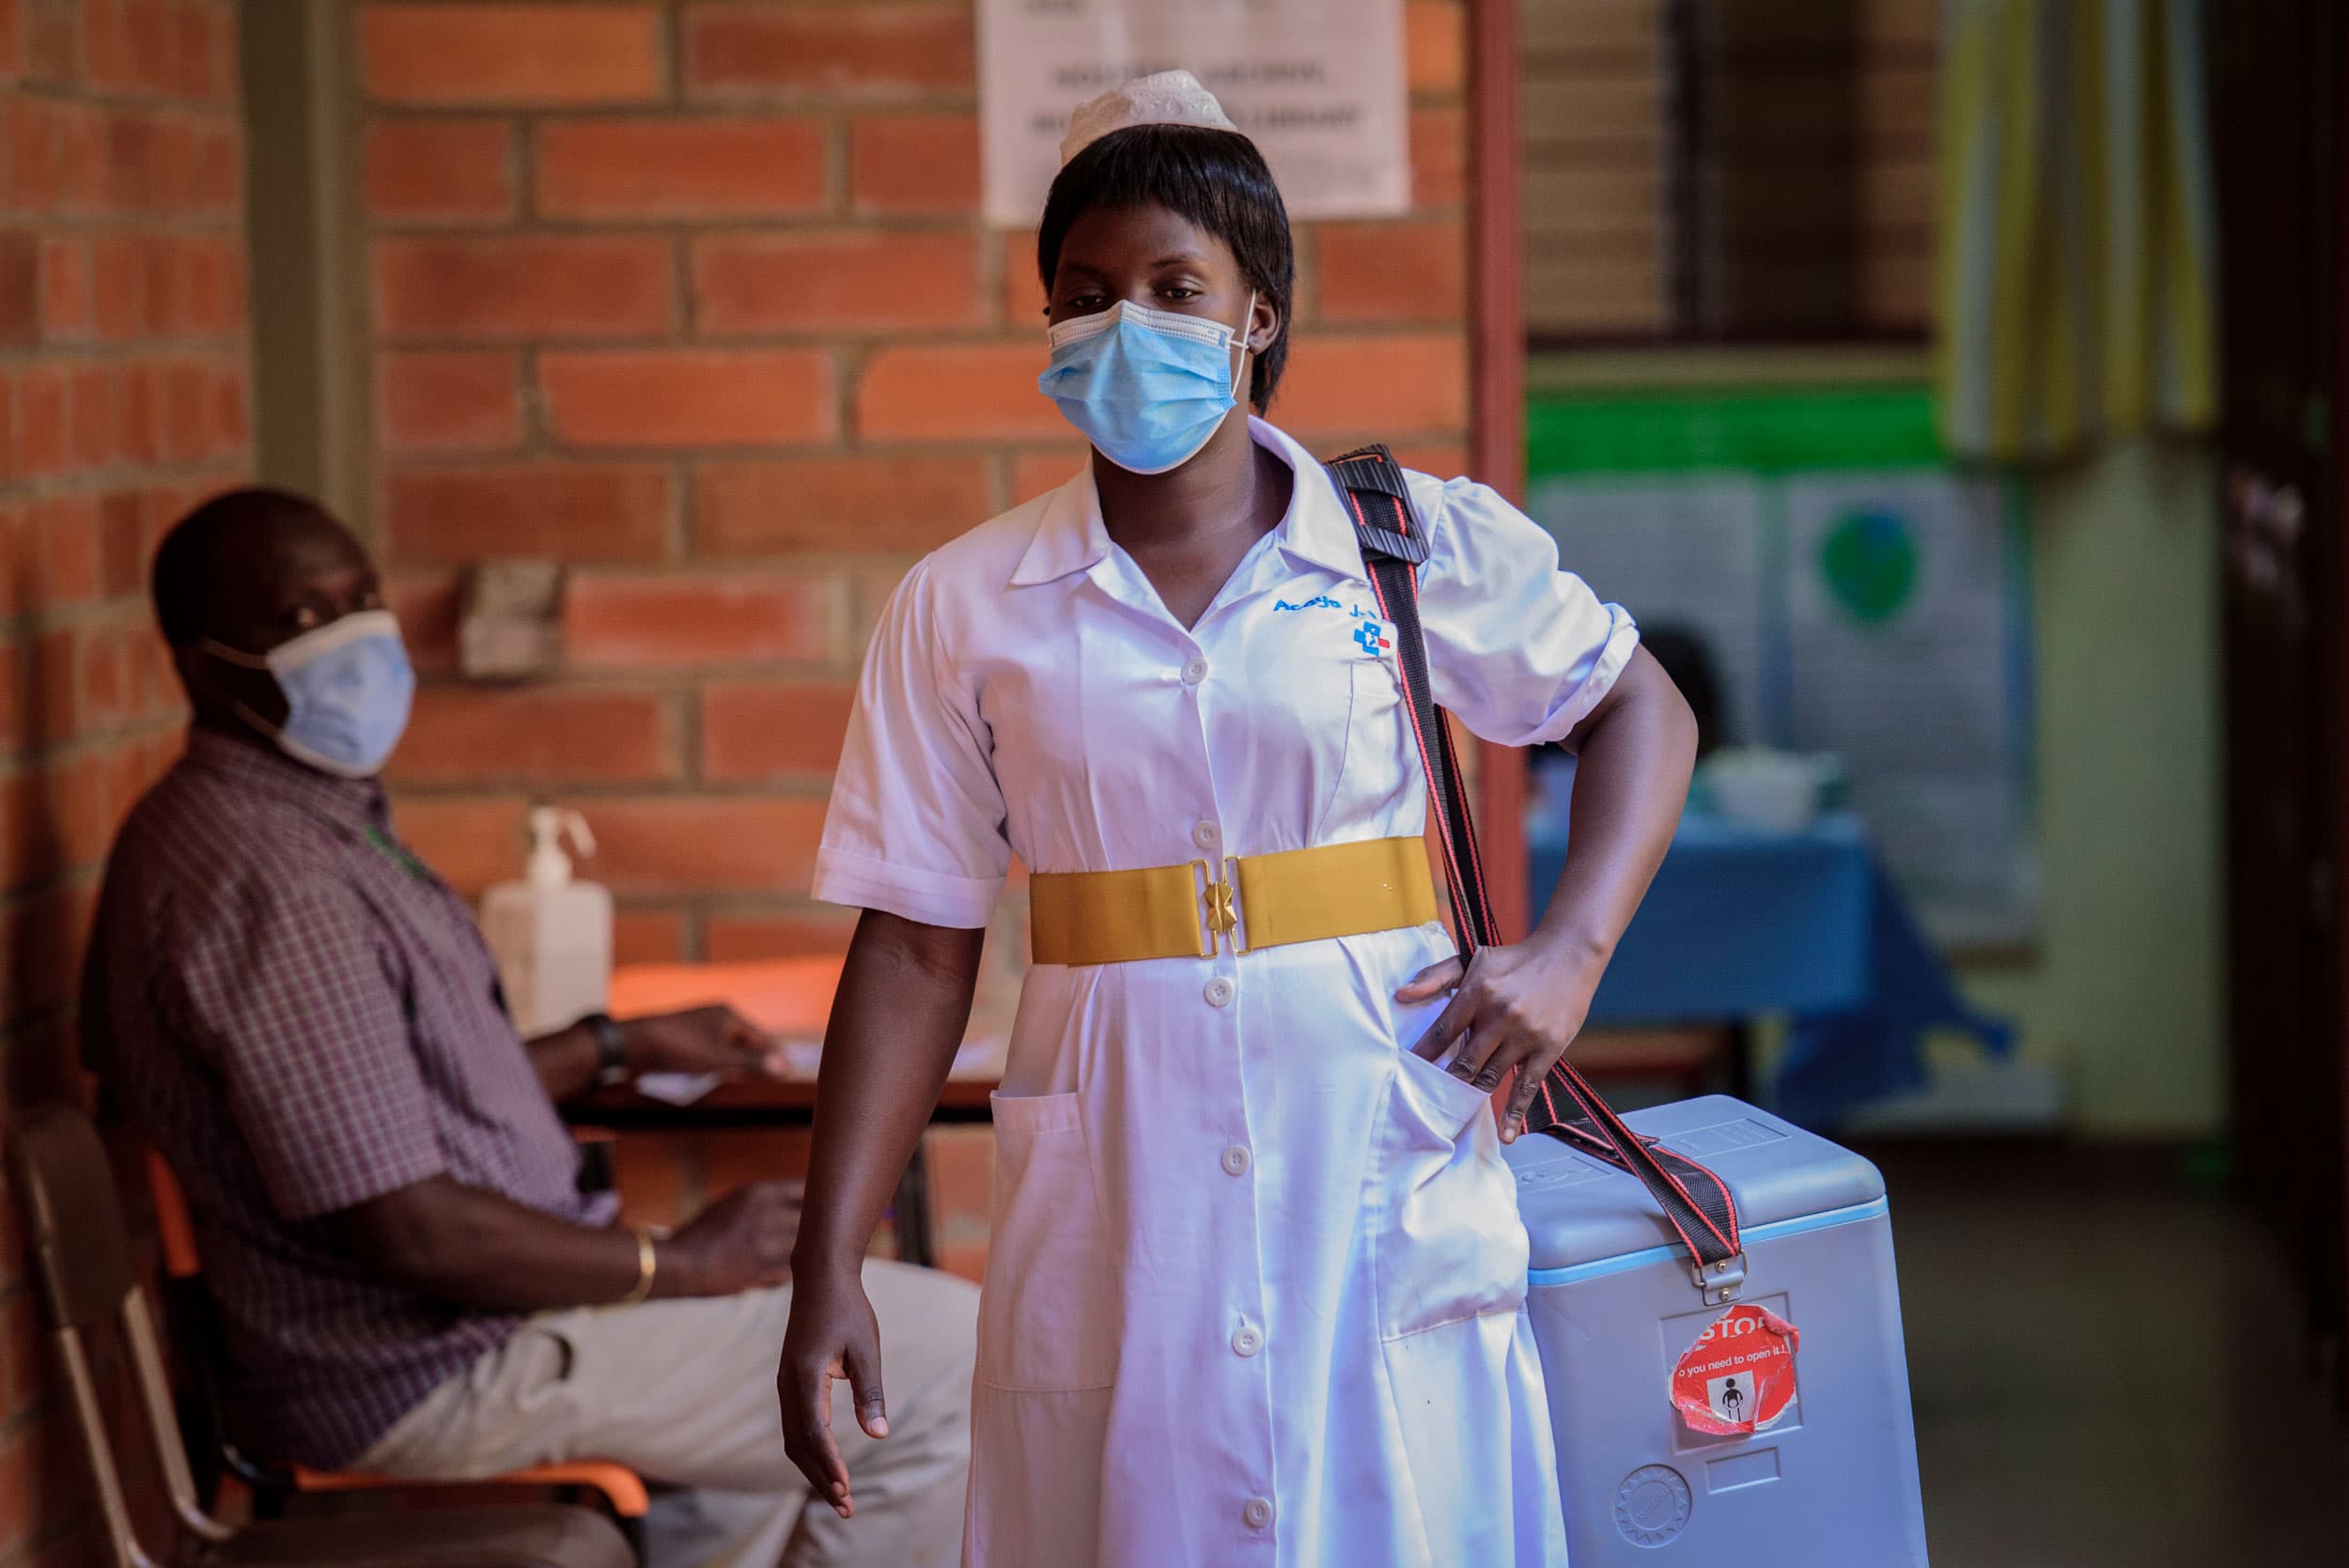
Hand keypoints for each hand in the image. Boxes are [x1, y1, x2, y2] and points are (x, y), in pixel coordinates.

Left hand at [622, 1005, 788, 1079]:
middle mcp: (716, 1019)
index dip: (775, 1056)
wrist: (634, 1044)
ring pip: (728, 1051)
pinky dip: (719, 1067)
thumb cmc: (678, 1047)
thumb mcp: (717, 1058)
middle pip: (746, 1044)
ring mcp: (700, 1030)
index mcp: (728, 1015)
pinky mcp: (686, 1041)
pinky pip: (711, 1055)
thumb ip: (750, 1063)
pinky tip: (719, 1079)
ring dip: (736, 1067)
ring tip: (747, 1084)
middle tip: (771, 1082)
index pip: (762, 1037)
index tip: (789, 1073)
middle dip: (756, 1063)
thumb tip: (783, 1067)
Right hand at [662, 1180, 801, 1296]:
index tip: (818, 1208)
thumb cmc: (703, 1232)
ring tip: (794, 1258)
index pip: (805, 1189)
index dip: (815, 1200)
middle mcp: (768, 1214)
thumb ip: (766, 1201)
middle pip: (812, 1219)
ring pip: (804, 1247)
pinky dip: (785, 1273)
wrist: (680, 1263)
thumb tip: (797, 1204)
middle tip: (814, 1235)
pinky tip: (772, 1272)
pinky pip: (789, 1272)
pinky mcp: (764, 1271)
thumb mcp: (734, 1202)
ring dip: (802, 1253)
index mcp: (760, 1192)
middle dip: (814, 1228)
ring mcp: (768, 1244)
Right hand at [778, 1265, 887, 1520]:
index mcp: (805, 1376)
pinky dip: (810, 1450)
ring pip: (793, 1439)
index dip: (829, 1464)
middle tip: (847, 1508)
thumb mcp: (867, 1349)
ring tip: (839, 1493)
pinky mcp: (790, 1384)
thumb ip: (871, 1392)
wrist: (820, 1278)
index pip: (814, 1432)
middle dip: (821, 1478)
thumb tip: (880, 1435)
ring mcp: (785, 1385)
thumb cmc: (848, 1309)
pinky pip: (795, 1426)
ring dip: (814, 1468)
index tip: (846, 1489)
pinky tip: (828, 1463)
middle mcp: (788, 1386)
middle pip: (799, 1445)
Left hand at [1395, 935, 1607, 1141]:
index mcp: (1478, 992)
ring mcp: (1525, 1034)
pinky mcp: (1548, 1048)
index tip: (1406, 1073)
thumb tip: (1401, 995)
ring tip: (1453, 1113)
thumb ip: (1435, 977)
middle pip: (1464, 1061)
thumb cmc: (1515, 959)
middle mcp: (1500, 1015)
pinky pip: (1527, 1087)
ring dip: (1470, 1096)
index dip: (1423, 1055)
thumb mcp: (1473, 959)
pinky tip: (1506, 1134)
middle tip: (1426, 1101)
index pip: (1442, 1031)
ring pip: (1490, 1076)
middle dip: (1444, 1083)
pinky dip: (1514, 1113)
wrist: (1568, 954)